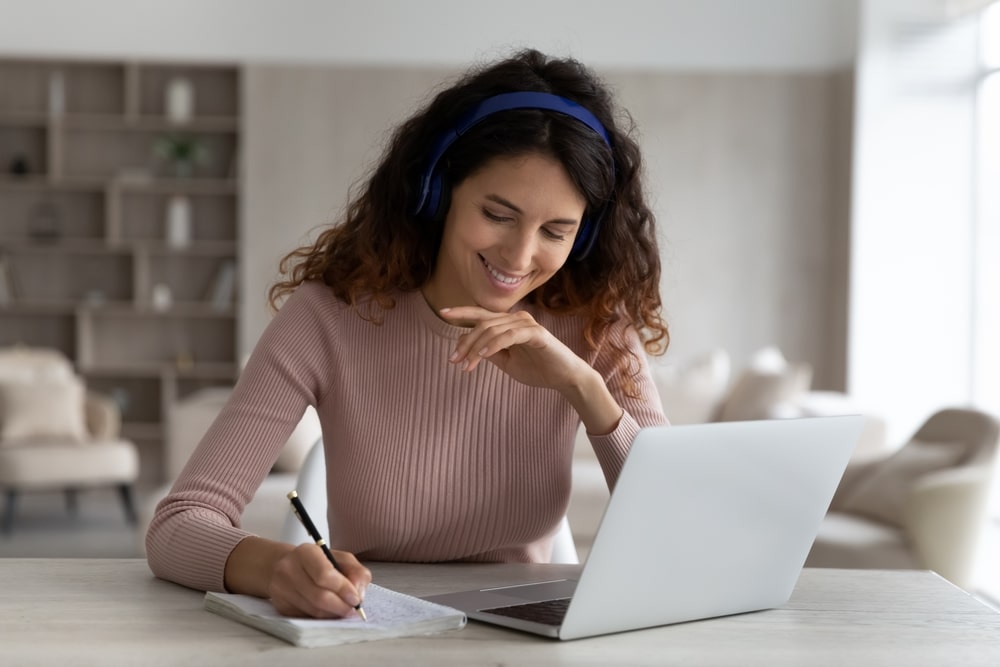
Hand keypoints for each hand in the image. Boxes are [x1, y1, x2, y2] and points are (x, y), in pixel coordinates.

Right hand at [267, 543, 371, 618]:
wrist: (284, 567)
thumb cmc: (318, 562)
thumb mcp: (340, 558)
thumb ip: (356, 572)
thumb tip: (358, 595)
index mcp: (306, 552)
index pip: (324, 574)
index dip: (343, 589)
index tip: (356, 598)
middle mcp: (289, 569)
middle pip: (319, 596)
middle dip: (341, 606)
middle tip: (353, 610)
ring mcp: (281, 589)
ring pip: (313, 610)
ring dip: (333, 614)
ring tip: (343, 610)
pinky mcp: (281, 606)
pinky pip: (307, 617)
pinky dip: (322, 617)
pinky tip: (328, 611)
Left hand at [439, 306, 589, 392]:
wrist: (564, 378)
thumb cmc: (538, 369)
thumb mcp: (507, 362)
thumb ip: (489, 352)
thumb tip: (467, 344)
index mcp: (508, 324)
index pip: (481, 314)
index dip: (461, 312)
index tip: (442, 313)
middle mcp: (516, 318)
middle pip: (482, 323)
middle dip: (465, 342)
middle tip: (454, 360)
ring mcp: (527, 324)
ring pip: (492, 329)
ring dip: (476, 348)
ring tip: (467, 365)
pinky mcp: (536, 333)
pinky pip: (509, 336)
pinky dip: (493, 344)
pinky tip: (483, 355)